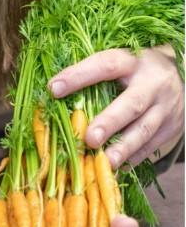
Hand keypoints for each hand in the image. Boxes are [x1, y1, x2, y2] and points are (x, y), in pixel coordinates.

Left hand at [50, 46, 183, 167]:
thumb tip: (53, 91)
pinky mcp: (172, 126)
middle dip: (109, 122)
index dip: (79, 76)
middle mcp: (153, 83)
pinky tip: (117, 165)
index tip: (54, 89)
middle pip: (132, 104)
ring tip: (105, 161)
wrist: (182, 73)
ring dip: (123, 147)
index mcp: (132, 62)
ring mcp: (166, 107)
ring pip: (145, 129)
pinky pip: (152, 144)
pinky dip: (134, 156)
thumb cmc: (136, 68)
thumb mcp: (120, 60)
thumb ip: (93, 73)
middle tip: (89, 139)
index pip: (105, 65)